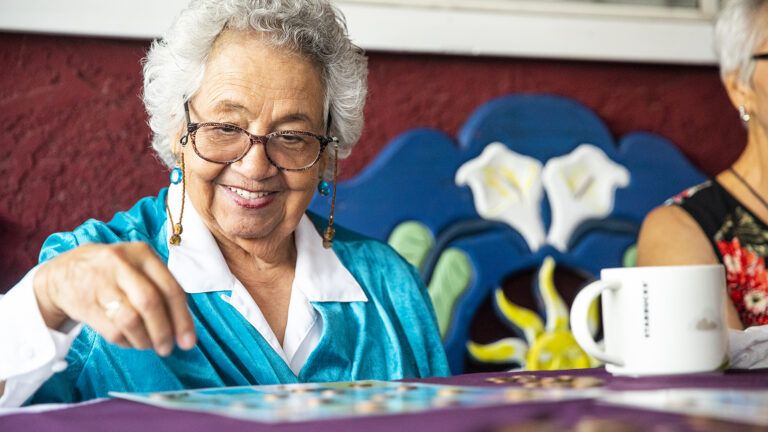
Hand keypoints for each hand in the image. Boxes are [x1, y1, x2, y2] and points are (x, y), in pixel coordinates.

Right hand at [33, 242, 195, 355]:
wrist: (62, 272)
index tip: (189, 341)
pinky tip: (129, 341)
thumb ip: (161, 289)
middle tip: (167, 349)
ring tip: (148, 345)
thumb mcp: (137, 266)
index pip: (170, 288)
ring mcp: (100, 282)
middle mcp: (121, 263)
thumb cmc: (113, 273)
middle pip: (150, 303)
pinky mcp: (84, 303)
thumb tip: (184, 328)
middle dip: (163, 332)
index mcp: (142, 253)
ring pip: (130, 319)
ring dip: (144, 340)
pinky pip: (112, 330)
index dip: (182, 318)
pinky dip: (126, 342)